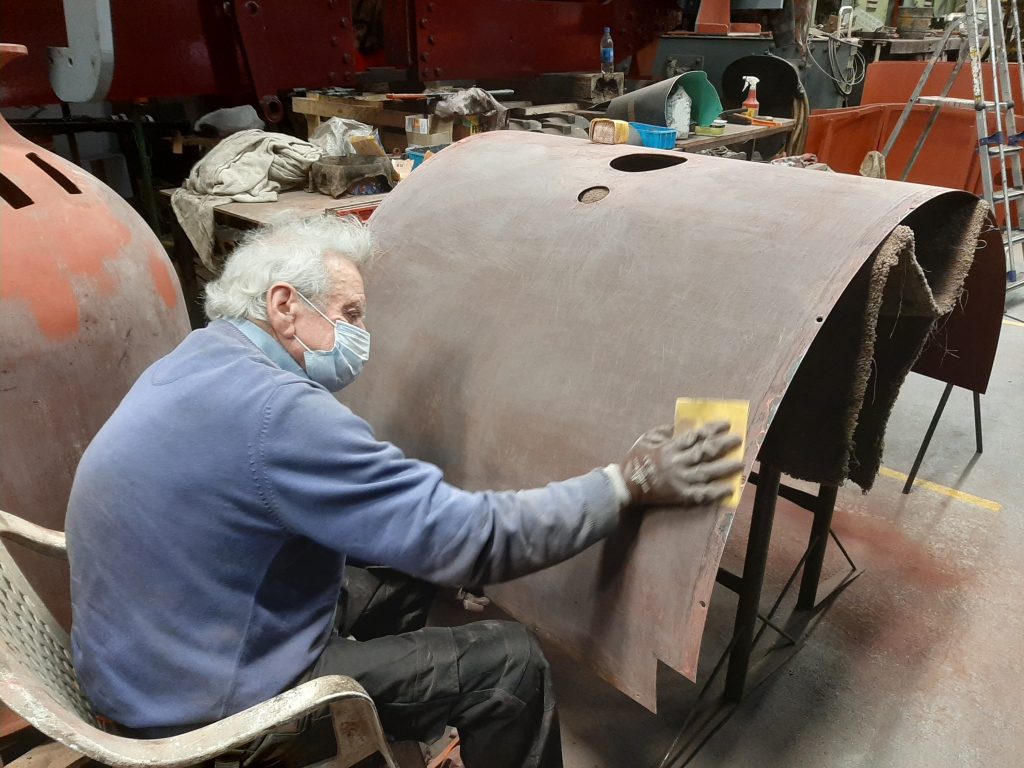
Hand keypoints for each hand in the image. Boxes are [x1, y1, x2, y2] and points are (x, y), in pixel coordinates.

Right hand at [620, 421, 743, 507]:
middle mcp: (678, 463)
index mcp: (670, 447)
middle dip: (724, 445)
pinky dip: (716, 492)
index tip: (726, 425)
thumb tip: (681, 426)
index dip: (712, 429)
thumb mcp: (647, 439)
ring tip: (740, 463)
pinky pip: (702, 494)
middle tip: (738, 440)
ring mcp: (681, 480)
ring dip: (726, 468)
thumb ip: (664, 431)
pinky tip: (729, 489)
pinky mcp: (681, 495)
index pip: (696, 435)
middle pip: (705, 452)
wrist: (627, 486)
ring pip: (708, 472)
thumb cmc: (636, 459)